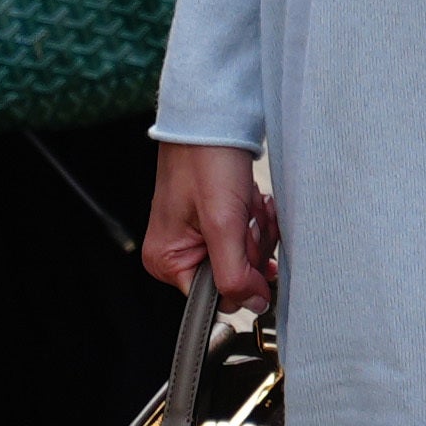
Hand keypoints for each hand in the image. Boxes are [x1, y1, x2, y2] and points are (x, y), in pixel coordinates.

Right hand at [146, 140, 274, 303]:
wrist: (213, 120)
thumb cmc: (207, 161)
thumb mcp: (223, 224)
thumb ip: (235, 273)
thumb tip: (252, 304)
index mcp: (167, 261)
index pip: (215, 297)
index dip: (243, 279)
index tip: (252, 251)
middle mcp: (178, 253)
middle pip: (235, 275)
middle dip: (251, 245)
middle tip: (247, 216)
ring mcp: (198, 236)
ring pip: (246, 255)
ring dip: (258, 229)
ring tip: (249, 203)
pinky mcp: (216, 221)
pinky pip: (247, 235)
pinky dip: (257, 218)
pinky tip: (252, 200)